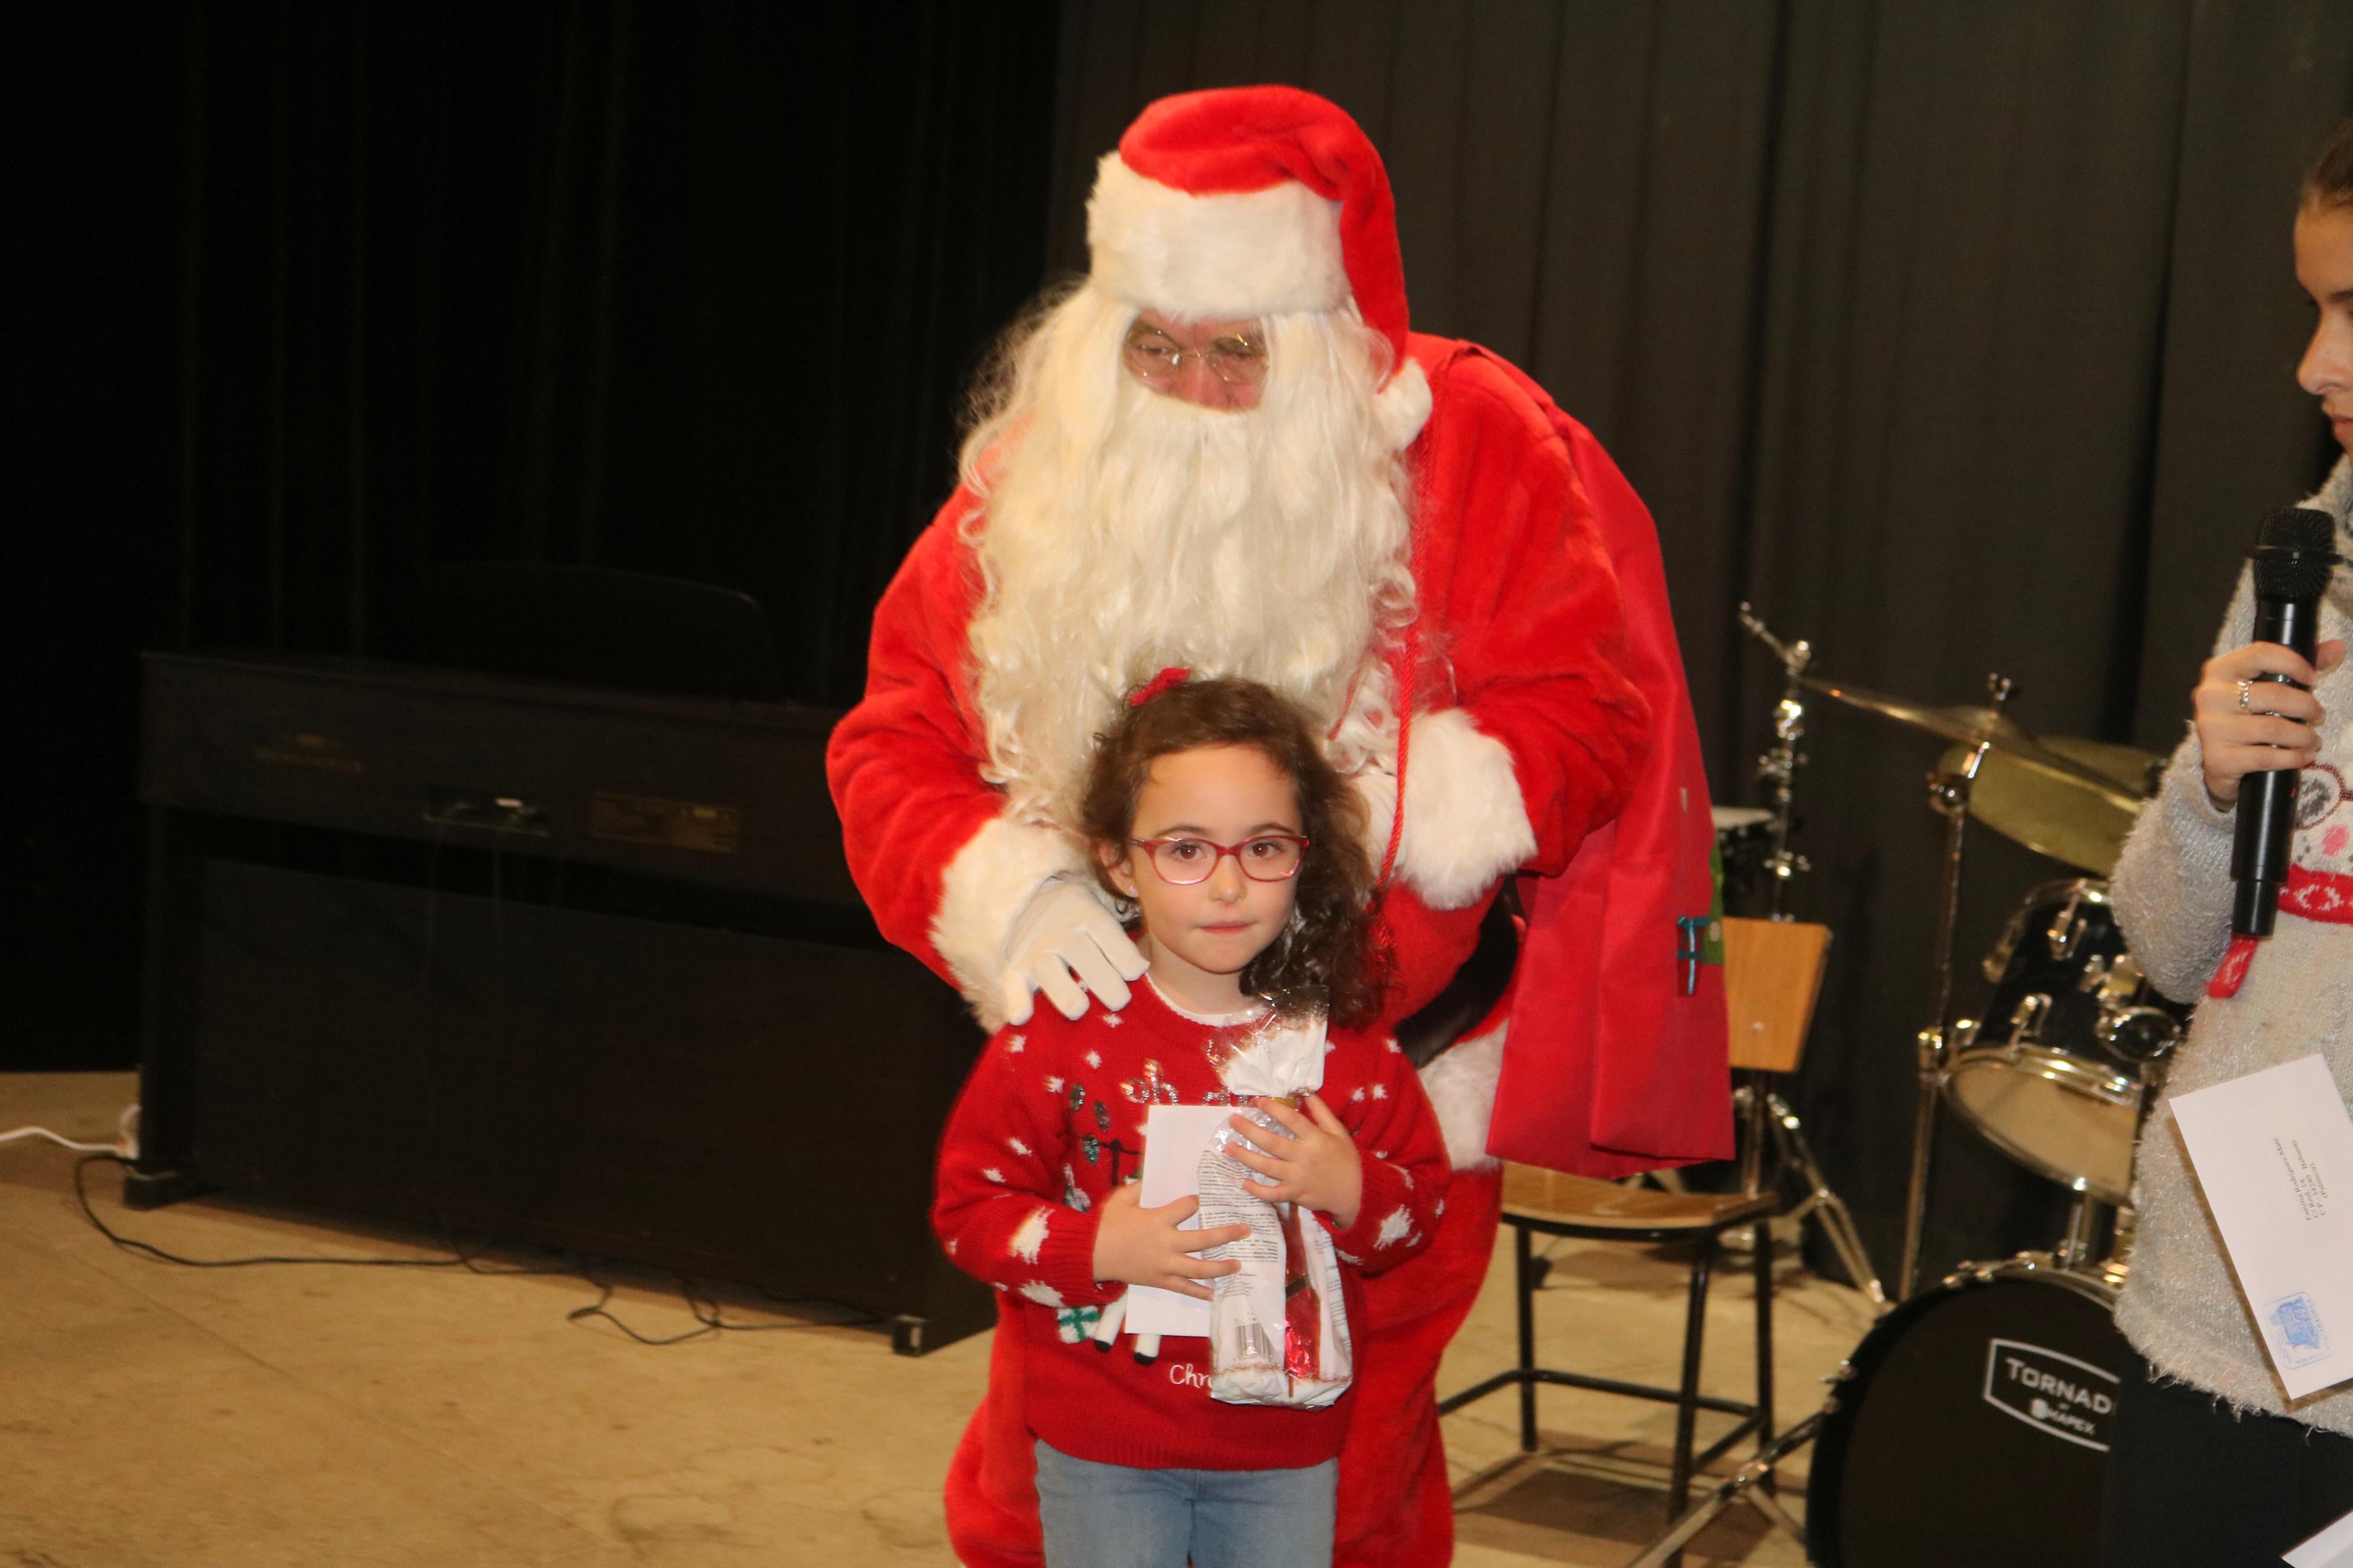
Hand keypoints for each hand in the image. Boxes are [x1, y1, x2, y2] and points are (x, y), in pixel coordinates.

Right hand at [1000, 876, 1147, 1024]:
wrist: (1025, 899)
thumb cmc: (1075, 914)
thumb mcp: (1097, 907)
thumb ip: (1118, 936)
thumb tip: (1142, 969)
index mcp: (1086, 913)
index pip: (1109, 937)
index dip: (1125, 957)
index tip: (1136, 973)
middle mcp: (1060, 931)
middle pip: (1085, 959)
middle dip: (1106, 983)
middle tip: (1119, 1001)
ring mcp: (1034, 950)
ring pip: (1051, 974)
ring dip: (1067, 995)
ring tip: (1079, 1009)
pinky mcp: (1013, 968)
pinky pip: (1012, 987)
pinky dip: (1016, 1002)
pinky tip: (1023, 1017)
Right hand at [1088, 1184, 1250, 1299]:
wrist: (1091, 1254)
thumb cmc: (1106, 1224)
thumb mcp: (1122, 1198)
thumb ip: (1141, 1186)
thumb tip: (1155, 1175)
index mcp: (1158, 1219)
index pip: (1188, 1207)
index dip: (1195, 1202)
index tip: (1200, 1200)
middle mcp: (1167, 1243)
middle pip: (1204, 1239)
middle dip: (1227, 1234)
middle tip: (1245, 1230)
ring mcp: (1164, 1264)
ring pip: (1199, 1268)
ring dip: (1221, 1267)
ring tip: (1238, 1265)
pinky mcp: (1159, 1280)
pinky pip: (1182, 1288)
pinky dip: (1198, 1292)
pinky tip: (1213, 1293)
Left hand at [1224, 1095, 1362, 1230]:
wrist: (1353, 1193)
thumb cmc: (1345, 1160)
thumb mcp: (1339, 1132)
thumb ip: (1322, 1112)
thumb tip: (1306, 1093)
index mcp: (1315, 1139)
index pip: (1291, 1120)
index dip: (1274, 1109)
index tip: (1257, 1101)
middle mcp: (1304, 1157)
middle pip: (1272, 1143)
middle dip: (1249, 1131)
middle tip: (1233, 1120)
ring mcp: (1297, 1177)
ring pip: (1267, 1167)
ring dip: (1245, 1157)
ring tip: (1228, 1147)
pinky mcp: (1295, 1194)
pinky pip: (1273, 1194)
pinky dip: (1257, 1190)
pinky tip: (1244, 1182)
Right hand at [2193, 640, 2343, 804]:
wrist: (2215, 762)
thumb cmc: (2244, 717)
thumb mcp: (2265, 687)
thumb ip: (2298, 666)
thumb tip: (2337, 647)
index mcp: (2220, 671)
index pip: (2260, 654)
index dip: (2293, 663)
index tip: (2312, 678)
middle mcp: (2210, 696)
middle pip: (2274, 694)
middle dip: (2307, 706)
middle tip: (2318, 715)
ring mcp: (2211, 728)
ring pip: (2274, 728)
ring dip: (2304, 736)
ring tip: (2313, 740)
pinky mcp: (2218, 759)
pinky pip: (2267, 757)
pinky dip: (2293, 758)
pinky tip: (2303, 756)